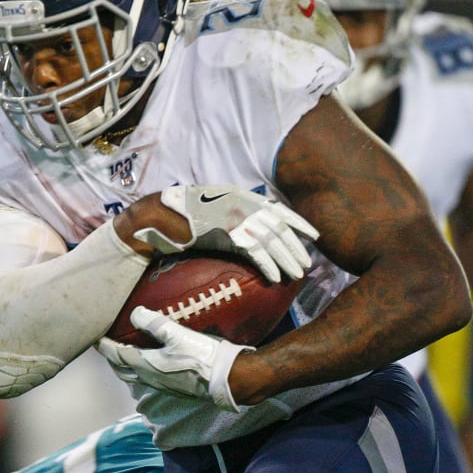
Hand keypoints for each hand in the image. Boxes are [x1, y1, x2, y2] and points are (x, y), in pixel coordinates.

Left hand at [97, 306, 251, 411]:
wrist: (227, 379)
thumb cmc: (201, 356)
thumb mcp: (177, 334)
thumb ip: (154, 323)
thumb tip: (135, 313)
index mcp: (145, 365)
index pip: (116, 354)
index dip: (104, 345)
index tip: (95, 336)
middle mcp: (149, 378)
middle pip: (121, 369)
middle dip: (111, 357)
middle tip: (106, 344)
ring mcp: (161, 385)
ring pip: (134, 376)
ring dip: (125, 364)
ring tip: (124, 351)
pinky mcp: (173, 387)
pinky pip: (148, 378)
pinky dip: (140, 368)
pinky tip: (149, 360)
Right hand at [131, 185, 318, 282]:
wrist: (158, 218)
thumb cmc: (182, 216)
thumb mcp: (214, 208)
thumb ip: (234, 214)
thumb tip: (251, 229)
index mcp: (241, 195)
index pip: (279, 209)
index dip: (299, 222)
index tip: (314, 236)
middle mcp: (241, 202)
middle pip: (279, 226)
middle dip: (296, 246)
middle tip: (307, 264)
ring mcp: (234, 216)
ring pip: (271, 240)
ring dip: (286, 259)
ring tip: (296, 274)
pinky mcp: (225, 232)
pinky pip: (254, 251)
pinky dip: (267, 265)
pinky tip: (275, 277)